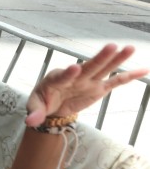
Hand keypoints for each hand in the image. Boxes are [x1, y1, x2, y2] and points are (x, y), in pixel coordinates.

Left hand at [24, 43, 147, 126]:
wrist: (52, 105)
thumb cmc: (42, 102)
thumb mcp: (35, 107)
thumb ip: (34, 114)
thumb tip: (30, 122)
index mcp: (56, 79)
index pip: (62, 76)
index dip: (68, 73)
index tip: (74, 67)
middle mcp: (75, 77)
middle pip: (88, 67)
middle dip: (99, 58)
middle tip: (111, 46)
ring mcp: (88, 81)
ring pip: (104, 69)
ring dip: (117, 60)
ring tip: (130, 48)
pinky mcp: (99, 88)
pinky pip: (116, 81)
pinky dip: (129, 76)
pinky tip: (144, 70)